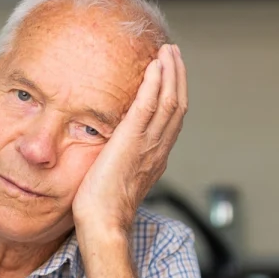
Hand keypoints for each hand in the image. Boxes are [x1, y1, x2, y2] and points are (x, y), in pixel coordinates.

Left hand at [72, 43, 187, 241]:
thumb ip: (120, 161)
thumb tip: (109, 153)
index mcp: (155, 158)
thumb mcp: (116, 179)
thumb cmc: (102, 210)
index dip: (173, 94)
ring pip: (169, 102)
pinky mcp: (132, 143)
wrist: (103, 225)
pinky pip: (148, 107)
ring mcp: (148, 146)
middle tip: (173, 53)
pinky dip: (154, 84)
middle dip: (177, 77)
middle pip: (177, 105)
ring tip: (167, 52)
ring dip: (169, 73)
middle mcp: (158, 150)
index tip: (169, 74)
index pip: (171, 119)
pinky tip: (154, 66)